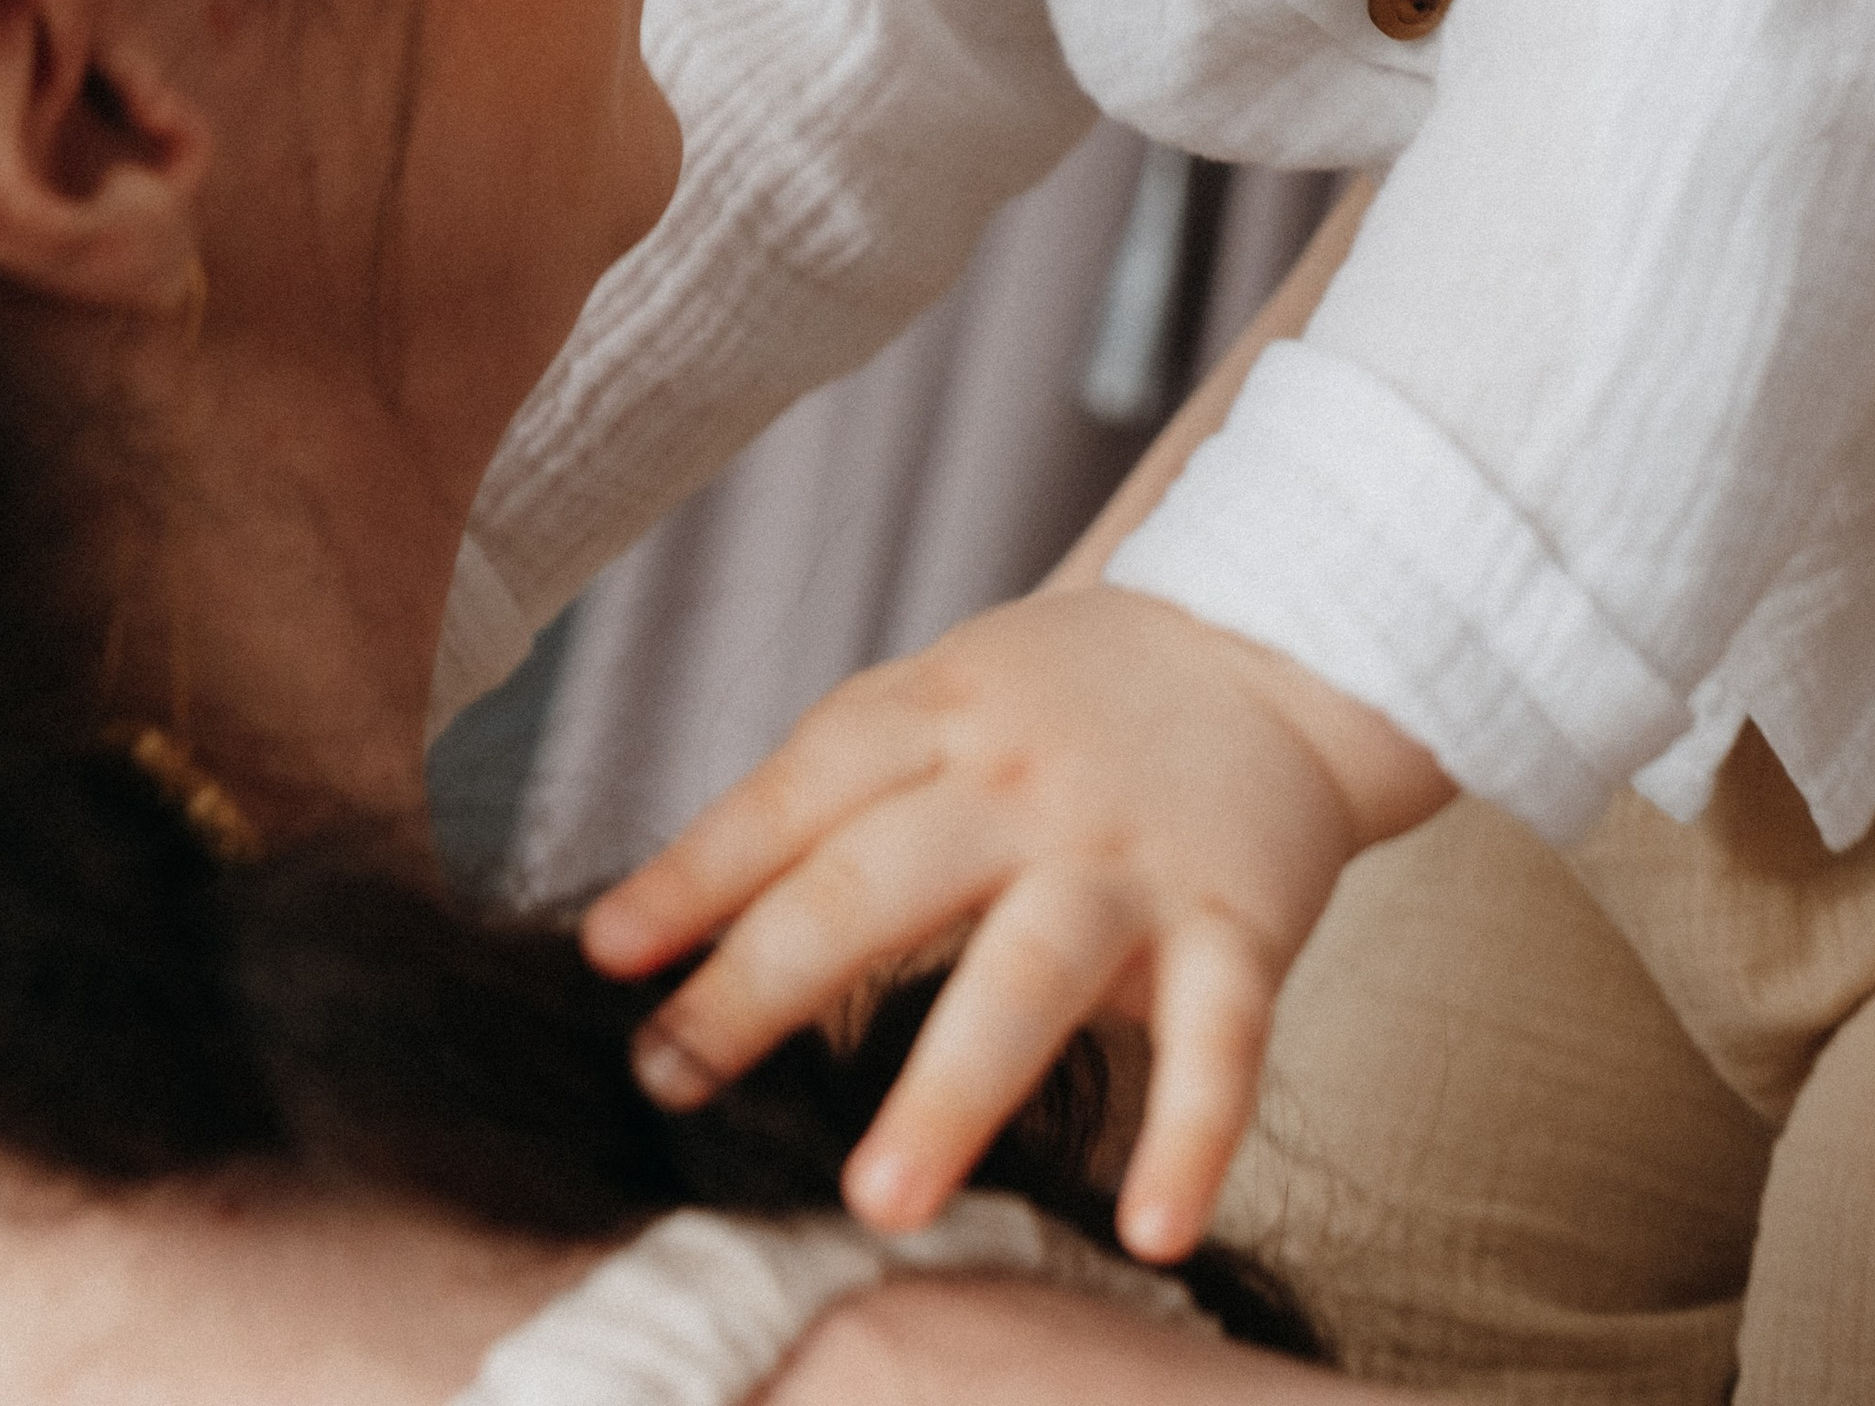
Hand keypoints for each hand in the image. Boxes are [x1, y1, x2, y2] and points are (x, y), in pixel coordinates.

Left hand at [580, 581, 1446, 1262]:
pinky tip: (1151, 1228)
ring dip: (952, 1088)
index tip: (607, 959)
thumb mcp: (936, 700)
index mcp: (937, 717)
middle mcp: (1024, 783)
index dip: (697, 874)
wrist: (1268, 646)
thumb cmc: (1064, 703)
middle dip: (768, 984)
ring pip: (1032, 972)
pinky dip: (1192, 1136)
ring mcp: (1129, 857)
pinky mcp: (1239, 923)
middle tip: (673, 1084)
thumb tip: (648, 925)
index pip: (796, 795)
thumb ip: (818, 796)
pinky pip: (1221, 1042)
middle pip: (881, 880)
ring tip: (880, 1199)